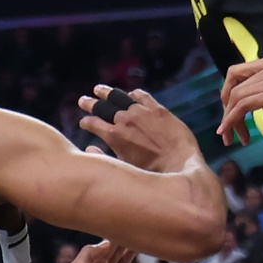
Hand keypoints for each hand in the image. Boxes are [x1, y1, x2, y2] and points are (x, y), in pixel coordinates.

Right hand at [77, 86, 200, 170]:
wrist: (180, 163)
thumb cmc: (151, 173)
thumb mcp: (123, 168)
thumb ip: (104, 157)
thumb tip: (90, 148)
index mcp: (113, 135)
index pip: (93, 123)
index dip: (86, 122)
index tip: (83, 121)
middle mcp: (125, 120)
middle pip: (103, 106)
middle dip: (91, 103)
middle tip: (83, 100)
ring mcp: (141, 112)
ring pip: (120, 96)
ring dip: (108, 93)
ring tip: (99, 89)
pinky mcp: (158, 109)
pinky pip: (143, 96)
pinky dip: (134, 94)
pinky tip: (131, 93)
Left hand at [219, 54, 262, 154]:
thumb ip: (259, 86)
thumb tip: (230, 95)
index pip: (236, 71)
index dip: (226, 93)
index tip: (228, 113)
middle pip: (233, 84)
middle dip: (226, 108)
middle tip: (227, 129)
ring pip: (236, 96)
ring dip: (229, 120)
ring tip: (232, 137)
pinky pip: (242, 106)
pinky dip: (232, 121)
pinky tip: (234, 135)